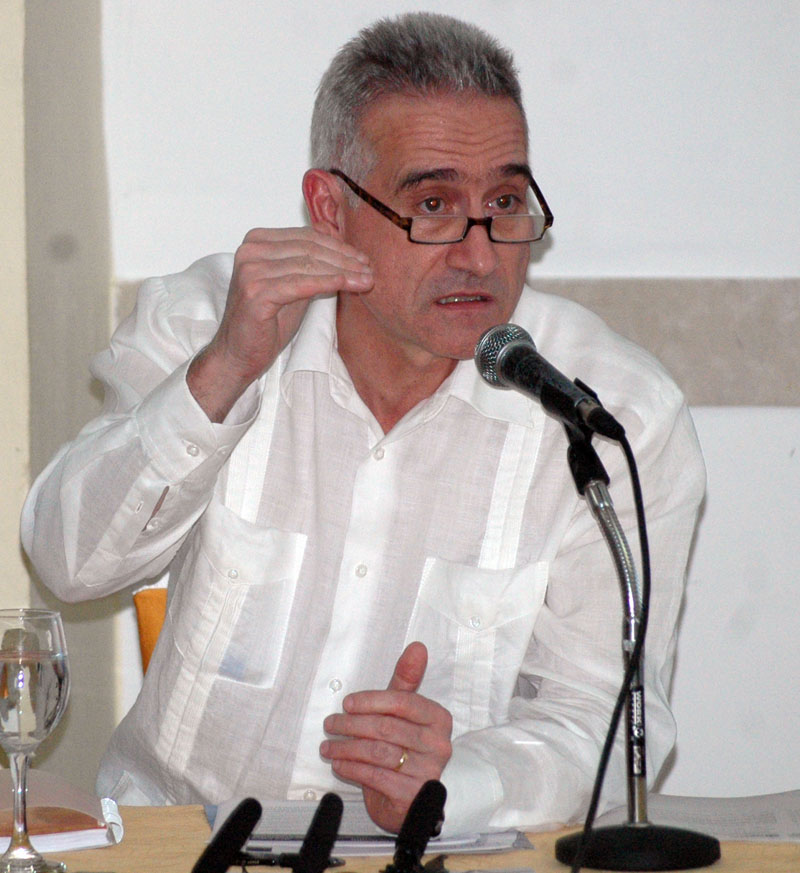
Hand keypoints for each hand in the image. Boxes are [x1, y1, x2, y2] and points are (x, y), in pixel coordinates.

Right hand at [188, 227, 372, 420]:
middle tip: (370, 270)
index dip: (339, 246)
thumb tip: (345, 249)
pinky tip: (347, 284)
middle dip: (345, 259)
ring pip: (308, 264)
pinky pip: (301, 283)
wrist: (238, 354)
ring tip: (367, 280)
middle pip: (309, 248)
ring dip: (343, 271)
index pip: (307, 236)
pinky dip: (327, 282)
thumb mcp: (293, 285)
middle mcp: (250, 251)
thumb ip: (312, 265)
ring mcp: (251, 270)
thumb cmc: (267, 322)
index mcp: (257, 242)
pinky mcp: (256, 293)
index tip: (363, 259)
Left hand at [320, 642, 452, 832]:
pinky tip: (339, 764)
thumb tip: (417, 647)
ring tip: (328, 746)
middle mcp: (438, 744)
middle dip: (352, 725)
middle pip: (386, 727)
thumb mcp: (404, 712)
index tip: (347, 703)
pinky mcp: (412, 795)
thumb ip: (406, 680)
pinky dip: (352, 769)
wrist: (409, 798)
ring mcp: (427, 771)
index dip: (371, 701)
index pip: (403, 703)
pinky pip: (375, 776)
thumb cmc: (405, 747)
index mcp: (438, 718)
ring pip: (378, 752)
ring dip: (346, 748)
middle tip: (330, 724)